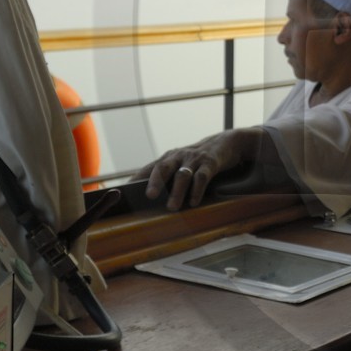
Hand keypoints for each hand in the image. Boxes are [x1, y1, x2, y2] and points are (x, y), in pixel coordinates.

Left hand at [133, 130, 248, 210]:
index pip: (148, 169)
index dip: (135, 180)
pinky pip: (202, 177)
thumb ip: (167, 176)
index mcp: (168, 158)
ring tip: (172, 207)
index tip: (124, 192)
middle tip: (149, 196)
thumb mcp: (181, 164)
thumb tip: (148, 198)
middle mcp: (179, 156)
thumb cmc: (198, 159)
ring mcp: (194, 159)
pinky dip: (197, 190)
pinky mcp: (210, 163)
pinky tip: (194, 202)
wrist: (226, 143)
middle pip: (163, 168)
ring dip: (177, 192)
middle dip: (155, 182)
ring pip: (183, 175)